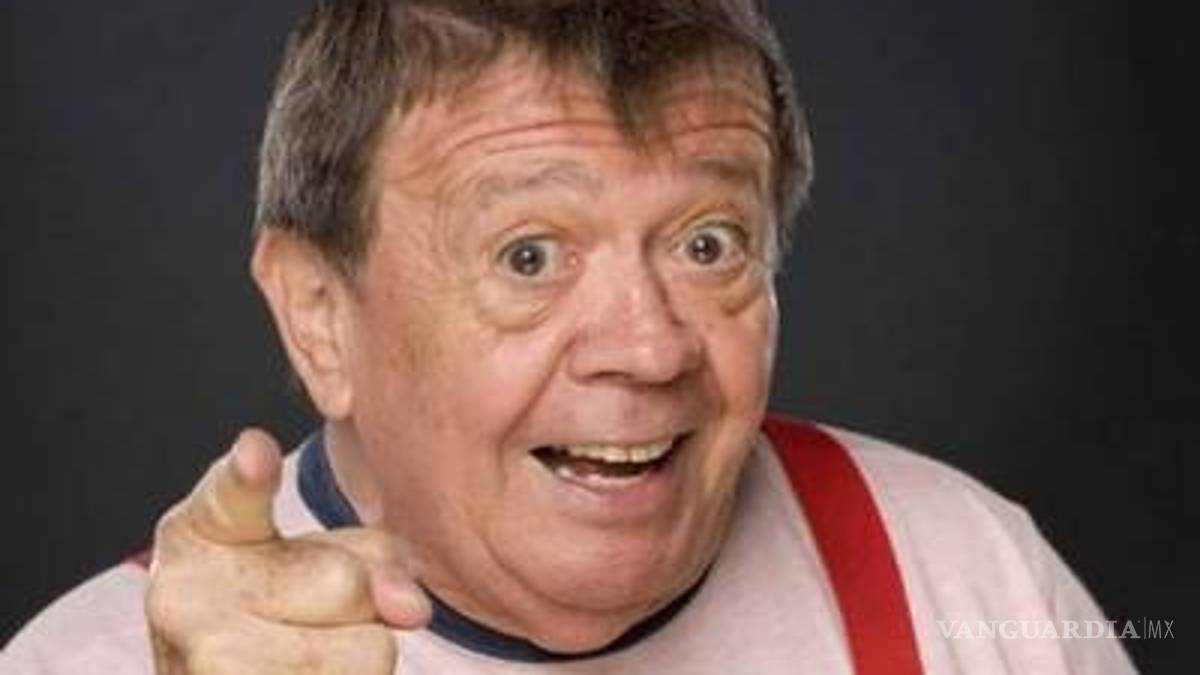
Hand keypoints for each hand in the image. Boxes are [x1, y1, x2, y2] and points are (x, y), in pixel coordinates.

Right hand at [145, 429, 429, 673]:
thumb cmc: (280, 607)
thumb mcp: (323, 555)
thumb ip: (375, 555)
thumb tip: (411, 608)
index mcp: (201, 531)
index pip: (230, 497)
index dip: (248, 475)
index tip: (257, 453)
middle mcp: (185, 596)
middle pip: (343, 582)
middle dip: (361, 601)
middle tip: (314, 614)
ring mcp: (206, 663)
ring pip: (364, 650)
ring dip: (363, 655)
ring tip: (314, 654)